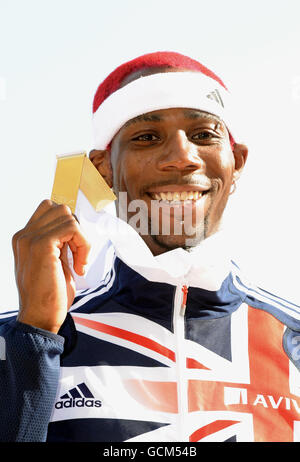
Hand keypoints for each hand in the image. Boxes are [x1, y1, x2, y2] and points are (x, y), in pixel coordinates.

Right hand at [12, 200, 90, 333]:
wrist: (40, 319)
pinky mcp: (43, 245)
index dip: (68, 224)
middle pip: (60, 209)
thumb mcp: (52, 262)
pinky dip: (83, 246)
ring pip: (67, 216)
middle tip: (77, 255)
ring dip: (81, 239)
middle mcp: (24, 236)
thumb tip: (74, 227)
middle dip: (76, 230)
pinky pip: (72, 228)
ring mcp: (31, 239)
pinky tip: (79, 266)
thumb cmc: (49, 295)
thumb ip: (57, 242)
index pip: (48, 209)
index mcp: (24, 239)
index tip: (72, 248)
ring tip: (78, 262)